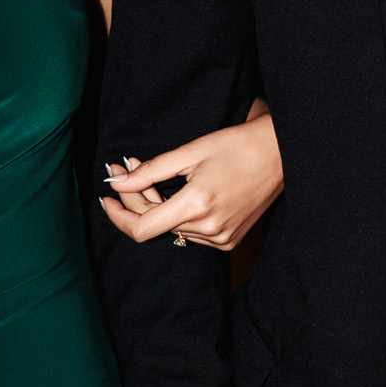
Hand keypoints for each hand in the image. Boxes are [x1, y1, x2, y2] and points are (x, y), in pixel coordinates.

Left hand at [100, 105, 282, 252]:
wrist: (279, 154)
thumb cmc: (236, 145)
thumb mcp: (190, 151)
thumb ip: (150, 171)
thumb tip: (116, 180)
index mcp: (198, 206)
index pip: (142, 229)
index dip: (118, 216)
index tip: (106, 198)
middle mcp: (209, 229)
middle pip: (155, 225)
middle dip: (137, 198)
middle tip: (129, 167)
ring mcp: (221, 238)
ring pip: (172, 229)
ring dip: (158, 206)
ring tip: (157, 176)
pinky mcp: (229, 241)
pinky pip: (191, 233)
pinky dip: (178, 215)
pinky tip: (180, 193)